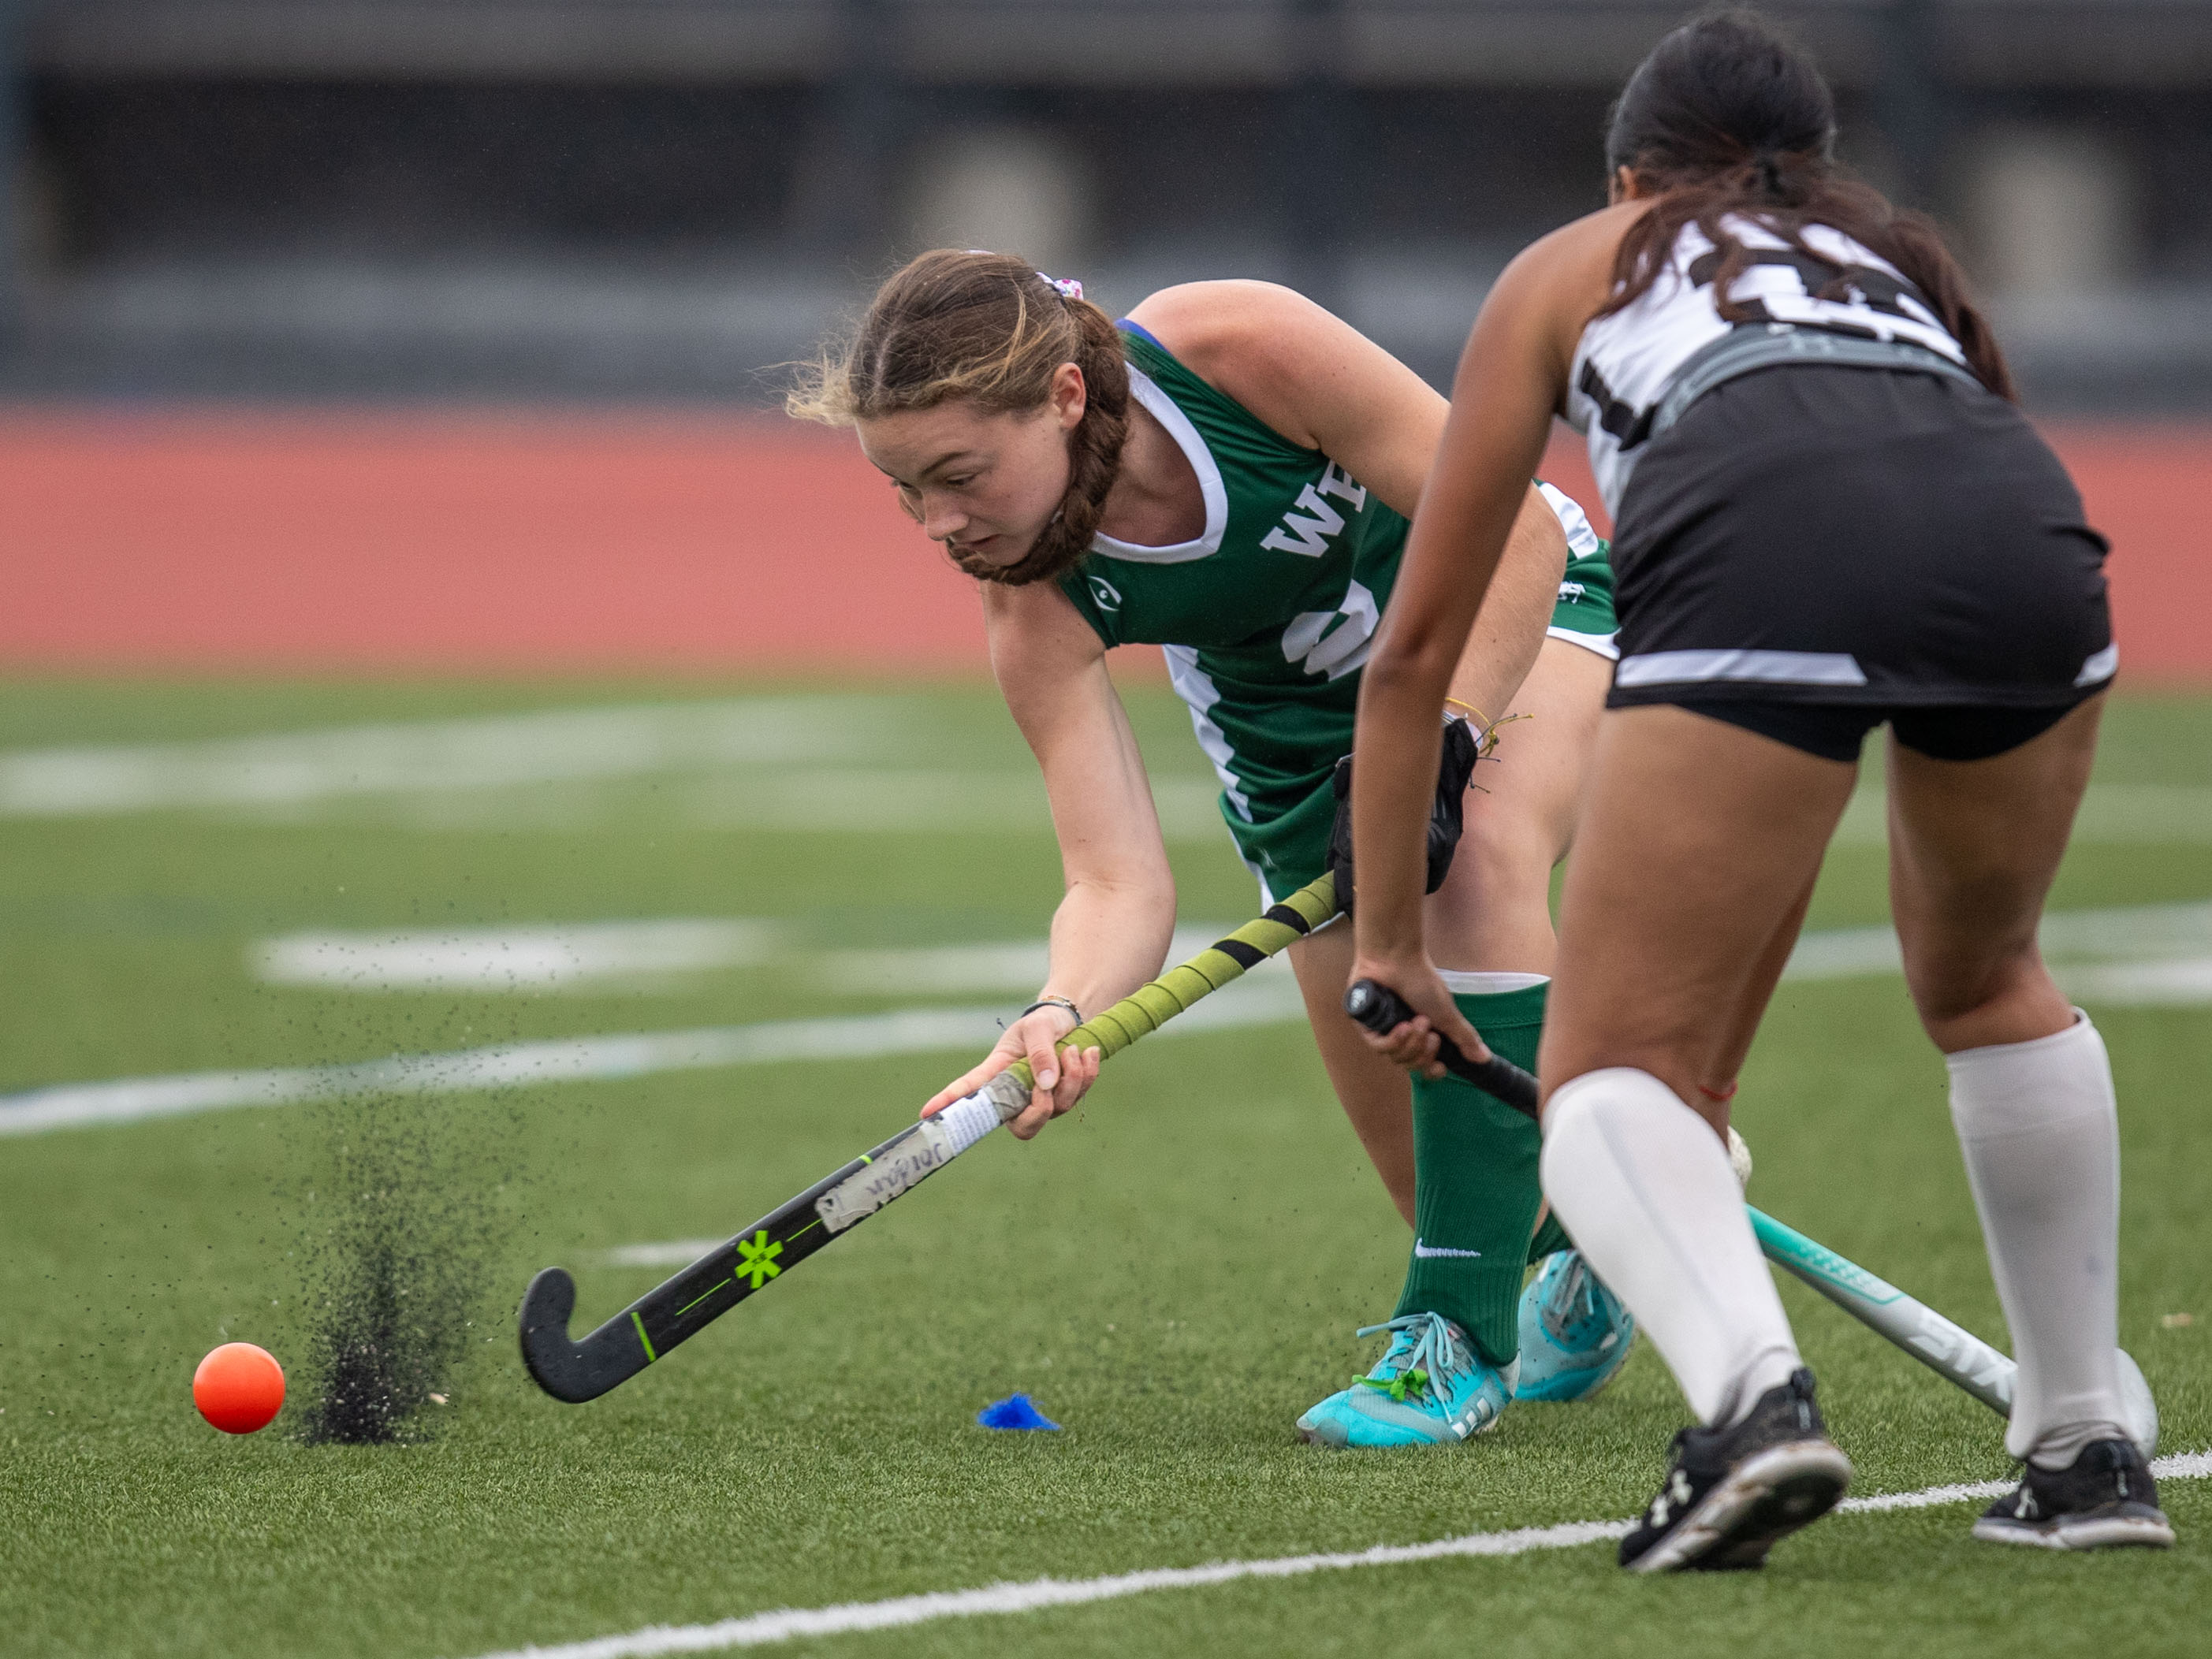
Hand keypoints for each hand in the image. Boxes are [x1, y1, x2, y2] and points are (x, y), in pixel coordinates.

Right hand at [920, 1005, 1103, 1140]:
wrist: (1069, 1021)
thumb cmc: (1042, 1023)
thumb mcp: (1037, 1027)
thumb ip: (1040, 1052)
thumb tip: (1045, 1085)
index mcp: (997, 1072)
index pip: (970, 1091)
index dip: (950, 1103)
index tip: (928, 1113)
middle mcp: (1017, 1094)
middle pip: (1022, 1127)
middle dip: (1041, 1110)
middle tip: (1051, 1081)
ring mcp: (1041, 1100)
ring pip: (1057, 1109)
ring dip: (1072, 1079)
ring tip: (1073, 1048)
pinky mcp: (1064, 1098)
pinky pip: (1079, 1097)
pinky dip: (1088, 1074)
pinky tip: (1089, 1053)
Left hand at [1346, 952, 1491, 1080]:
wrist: (1396, 959)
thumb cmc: (1421, 981)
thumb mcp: (1447, 1013)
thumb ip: (1464, 1037)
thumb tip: (1484, 1058)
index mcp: (1422, 1034)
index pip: (1425, 1066)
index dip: (1432, 1071)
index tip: (1440, 1067)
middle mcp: (1402, 1035)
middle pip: (1412, 1065)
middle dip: (1424, 1052)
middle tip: (1430, 1033)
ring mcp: (1383, 1031)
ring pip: (1396, 1058)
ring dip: (1411, 1043)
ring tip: (1417, 1021)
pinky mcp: (1366, 1025)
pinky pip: (1378, 1047)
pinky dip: (1393, 1040)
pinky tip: (1401, 1027)